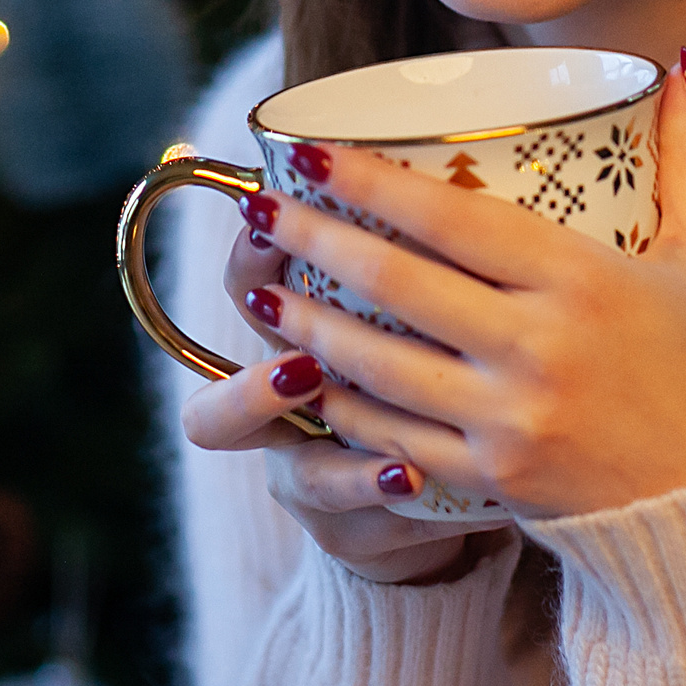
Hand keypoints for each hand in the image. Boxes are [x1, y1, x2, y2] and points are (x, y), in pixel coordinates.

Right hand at [177, 223, 508, 583]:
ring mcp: (310, 476)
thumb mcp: (431, 295)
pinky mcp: (352, 531)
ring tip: (400, 464)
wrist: (451, 475)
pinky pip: (365, 526)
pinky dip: (403, 507)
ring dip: (345, 468)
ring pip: (300, 478)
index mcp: (294, 332)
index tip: (268, 219)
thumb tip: (464, 154)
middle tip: (302, 368)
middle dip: (256, 391)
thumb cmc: (443, 357)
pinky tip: (432, 491)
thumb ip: (429, 250)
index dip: (248, 260)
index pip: (248, 288)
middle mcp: (284, 412)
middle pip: (220, 410)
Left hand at [240, 56, 685, 520]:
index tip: (309, 153)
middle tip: (257, 211)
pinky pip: (394, 435)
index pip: (452, 219)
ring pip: (379, 364)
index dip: (370, 183)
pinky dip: (341, 405)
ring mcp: (510, 420)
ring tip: (259, 289)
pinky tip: (304, 377)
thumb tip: (679, 66)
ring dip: (308, 324)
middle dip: (313, 242)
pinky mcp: (492, 476)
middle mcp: (539, 350)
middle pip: (396, 284)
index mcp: (585, 283)